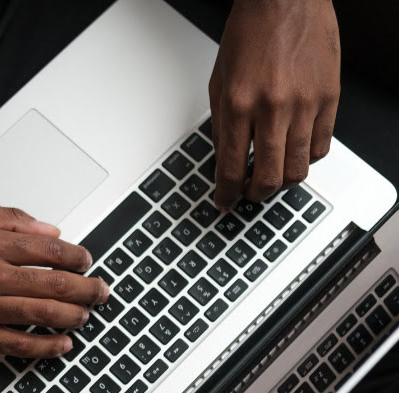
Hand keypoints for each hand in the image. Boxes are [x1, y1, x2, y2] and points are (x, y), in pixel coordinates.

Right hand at [0, 200, 108, 357]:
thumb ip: (8, 219)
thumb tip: (48, 230)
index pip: (50, 251)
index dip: (77, 257)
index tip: (86, 260)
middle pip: (55, 285)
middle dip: (87, 289)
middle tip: (101, 290)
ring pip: (42, 316)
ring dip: (74, 316)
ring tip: (87, 314)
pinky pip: (17, 345)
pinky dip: (45, 347)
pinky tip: (61, 344)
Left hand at [209, 0, 339, 209]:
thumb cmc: (250, 33)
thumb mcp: (220, 81)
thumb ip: (222, 124)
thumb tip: (224, 161)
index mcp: (239, 103)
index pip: (231, 166)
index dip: (227, 192)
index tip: (224, 202)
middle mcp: (272, 107)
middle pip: (268, 177)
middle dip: (255, 194)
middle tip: (249, 193)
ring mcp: (305, 104)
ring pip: (298, 169)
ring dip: (282, 182)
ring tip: (272, 177)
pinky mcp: (329, 98)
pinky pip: (321, 147)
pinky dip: (307, 159)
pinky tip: (295, 153)